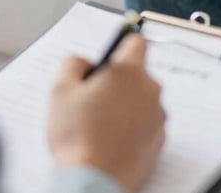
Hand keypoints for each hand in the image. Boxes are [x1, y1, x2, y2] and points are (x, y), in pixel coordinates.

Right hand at [48, 35, 165, 191]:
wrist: (93, 180)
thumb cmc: (77, 137)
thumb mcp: (60, 90)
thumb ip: (73, 63)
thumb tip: (84, 61)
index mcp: (129, 72)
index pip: (136, 41)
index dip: (120, 47)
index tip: (110, 58)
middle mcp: (150, 90)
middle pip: (136, 74)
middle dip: (117, 82)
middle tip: (93, 100)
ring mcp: (158, 116)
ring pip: (141, 100)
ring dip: (125, 106)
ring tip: (99, 126)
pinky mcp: (159, 139)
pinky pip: (145, 124)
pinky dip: (132, 128)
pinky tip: (111, 141)